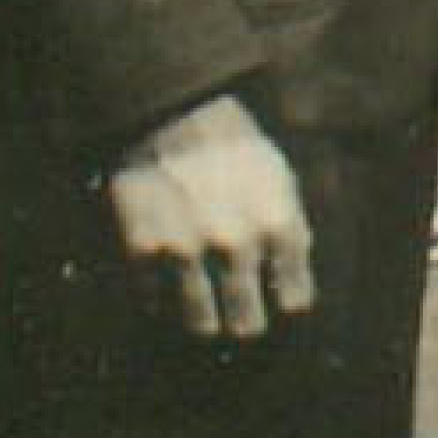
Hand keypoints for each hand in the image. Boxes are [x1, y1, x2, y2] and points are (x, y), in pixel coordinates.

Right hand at [107, 92, 315, 339]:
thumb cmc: (235, 145)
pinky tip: (167, 283)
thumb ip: (290, 232)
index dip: (284, 303)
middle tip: (237, 314)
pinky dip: (161, 299)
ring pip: (202, 326)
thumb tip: (293, 280)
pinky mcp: (143, 252)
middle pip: (248, 325)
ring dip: (204, 321)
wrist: (171, 111)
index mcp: (279, 227)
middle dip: (245, 322)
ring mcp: (187, 253)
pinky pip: (155, 303)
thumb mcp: (282, 181)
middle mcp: (237, 247)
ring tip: (203, 309)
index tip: (274, 300)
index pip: (295, 302)